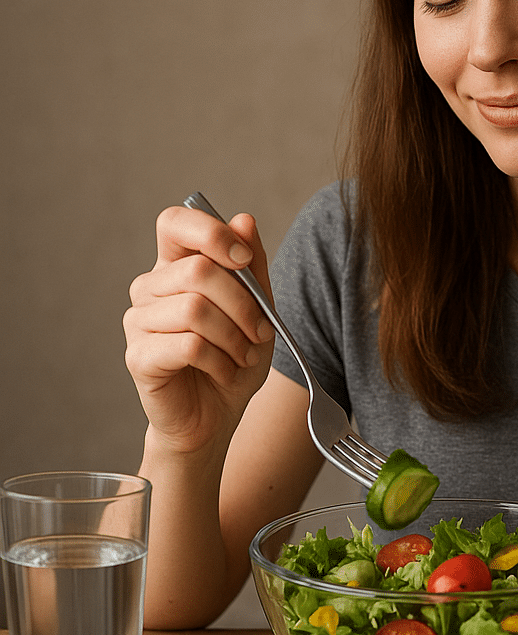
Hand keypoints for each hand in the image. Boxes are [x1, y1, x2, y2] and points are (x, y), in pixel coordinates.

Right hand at [123, 204, 275, 455]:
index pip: (175, 222)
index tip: (244, 259)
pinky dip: (220, 359)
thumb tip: (244, 219)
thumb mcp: (258, 307)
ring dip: (234, 335)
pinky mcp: (139, 356)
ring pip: (195, 309)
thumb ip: (252, 265)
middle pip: (198, 270)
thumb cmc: (234, 357)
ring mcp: (138, 321)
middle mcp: (150, 288)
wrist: (216, 415)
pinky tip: (226, 371)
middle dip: (243, 303)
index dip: (211, 233)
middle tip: (262, 331)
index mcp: (175, 265)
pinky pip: (189, 345)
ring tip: (244, 355)